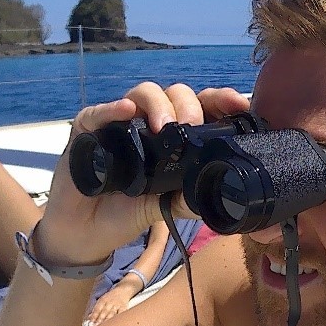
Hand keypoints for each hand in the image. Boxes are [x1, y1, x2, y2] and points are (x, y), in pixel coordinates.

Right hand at [37, 84, 249, 267]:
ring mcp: (120, 122)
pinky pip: (100, 111)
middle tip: (192, 126)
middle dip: (189, 105)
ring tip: (164, 126)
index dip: (221, 101)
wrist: (86, 232)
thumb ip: (190, 199)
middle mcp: (150, 122)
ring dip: (158, 104)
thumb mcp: (166, 207)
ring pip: (144, 93)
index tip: (239, 106)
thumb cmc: (127, 211)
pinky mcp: (89, 128)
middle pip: (176, 94)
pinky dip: (113, 107)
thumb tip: (219, 194)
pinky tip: (125, 110)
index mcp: (175, 136)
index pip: (202, 107)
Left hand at [83, 279, 137, 325]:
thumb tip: (89, 317)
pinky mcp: (124, 307)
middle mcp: (110, 302)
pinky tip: (116, 323)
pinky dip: (118, 318)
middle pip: (104, 312)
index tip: (91, 323)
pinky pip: (121, 313)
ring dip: (107, 320)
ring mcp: (117, 305)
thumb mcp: (102, 300)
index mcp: (103, 300)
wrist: (123, 290)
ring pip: (112, 313)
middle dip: (100, 319)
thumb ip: (96, 309)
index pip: (97, 309)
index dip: (94, 316)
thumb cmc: (111, 297)